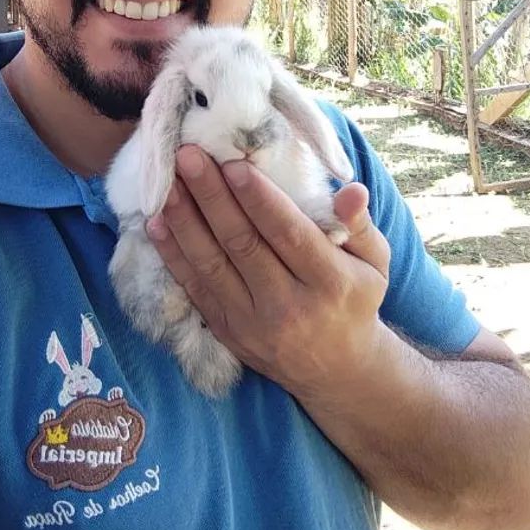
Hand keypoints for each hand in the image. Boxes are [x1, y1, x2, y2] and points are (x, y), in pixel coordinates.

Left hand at [145, 146, 390, 398]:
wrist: (338, 372)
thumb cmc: (355, 300)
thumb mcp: (374, 264)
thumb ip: (360, 225)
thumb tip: (352, 190)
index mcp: (330, 282)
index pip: (287, 235)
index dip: (258, 199)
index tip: (232, 164)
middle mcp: (289, 306)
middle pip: (242, 244)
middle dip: (212, 197)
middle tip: (188, 157)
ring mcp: (252, 323)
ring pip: (211, 265)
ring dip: (184, 221)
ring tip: (166, 183)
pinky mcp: (227, 332)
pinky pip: (195, 289)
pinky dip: (173, 255)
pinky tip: (156, 223)